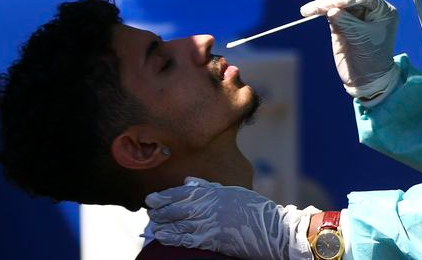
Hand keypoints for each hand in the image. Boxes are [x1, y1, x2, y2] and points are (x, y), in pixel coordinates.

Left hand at [146, 177, 316, 259]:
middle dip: (160, 210)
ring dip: (162, 224)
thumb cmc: (254, 209)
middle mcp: (208, 205)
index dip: (164, 196)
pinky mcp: (211, 239)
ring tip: (153, 225)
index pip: (183, 192)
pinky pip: (185, 238)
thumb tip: (187, 181)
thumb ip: (209, 187)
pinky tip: (161, 237)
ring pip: (177, 223)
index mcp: (214, 191)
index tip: (151, 199)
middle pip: (177, 207)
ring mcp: (208, 222)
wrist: (271, 228)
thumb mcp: (233, 191)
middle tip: (150, 213)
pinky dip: (171, 237)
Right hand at [301, 0, 398, 99]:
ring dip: (323, 5)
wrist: (366, 79)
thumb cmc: (372, 57)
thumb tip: (331, 10)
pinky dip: (320, 11)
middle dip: (333, 1)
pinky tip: (310, 11)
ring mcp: (354, 16)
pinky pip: (330, 13)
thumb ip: (347, 22)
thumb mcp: (362, 38)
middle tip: (319, 7)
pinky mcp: (341, 23)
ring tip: (308, 10)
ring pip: (338, 4)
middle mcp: (369, 10)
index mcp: (382, 11)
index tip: (338, 3)